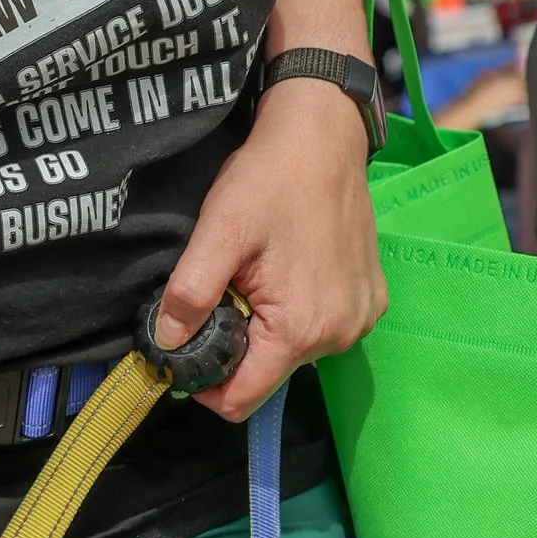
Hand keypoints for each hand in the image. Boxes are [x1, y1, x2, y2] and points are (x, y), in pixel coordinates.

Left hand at [154, 82, 385, 421]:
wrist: (323, 138)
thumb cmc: (270, 180)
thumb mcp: (218, 233)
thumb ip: (190, 294)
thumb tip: (166, 341)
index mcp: (301, 329)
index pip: (241, 400)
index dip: (204, 385)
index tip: (185, 353)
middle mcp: (338, 335)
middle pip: (267, 376)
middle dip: (235, 348)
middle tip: (223, 294)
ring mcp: (360, 319)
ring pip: (292, 354)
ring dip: (265, 329)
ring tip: (256, 277)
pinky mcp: (370, 302)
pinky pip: (321, 329)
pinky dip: (296, 313)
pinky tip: (288, 270)